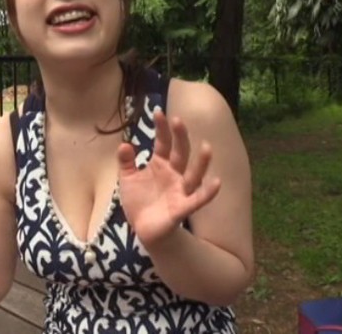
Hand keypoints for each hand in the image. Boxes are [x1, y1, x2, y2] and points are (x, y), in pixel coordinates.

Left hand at [117, 110, 220, 245]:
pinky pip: (197, 199)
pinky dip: (207, 192)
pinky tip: (217, 182)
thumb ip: (126, 162)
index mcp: (161, 164)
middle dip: (180, 138)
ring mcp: (180, 190)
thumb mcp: (128, 179)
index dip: (162, 128)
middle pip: (180, 153)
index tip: (158, 111)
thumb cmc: (139, 201)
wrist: (143, 229)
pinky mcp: (182, 208)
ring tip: (207, 146)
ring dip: (201, 162)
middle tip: (178, 120)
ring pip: (193, 174)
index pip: (163, 142)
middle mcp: (174, 174)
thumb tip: (125, 144)